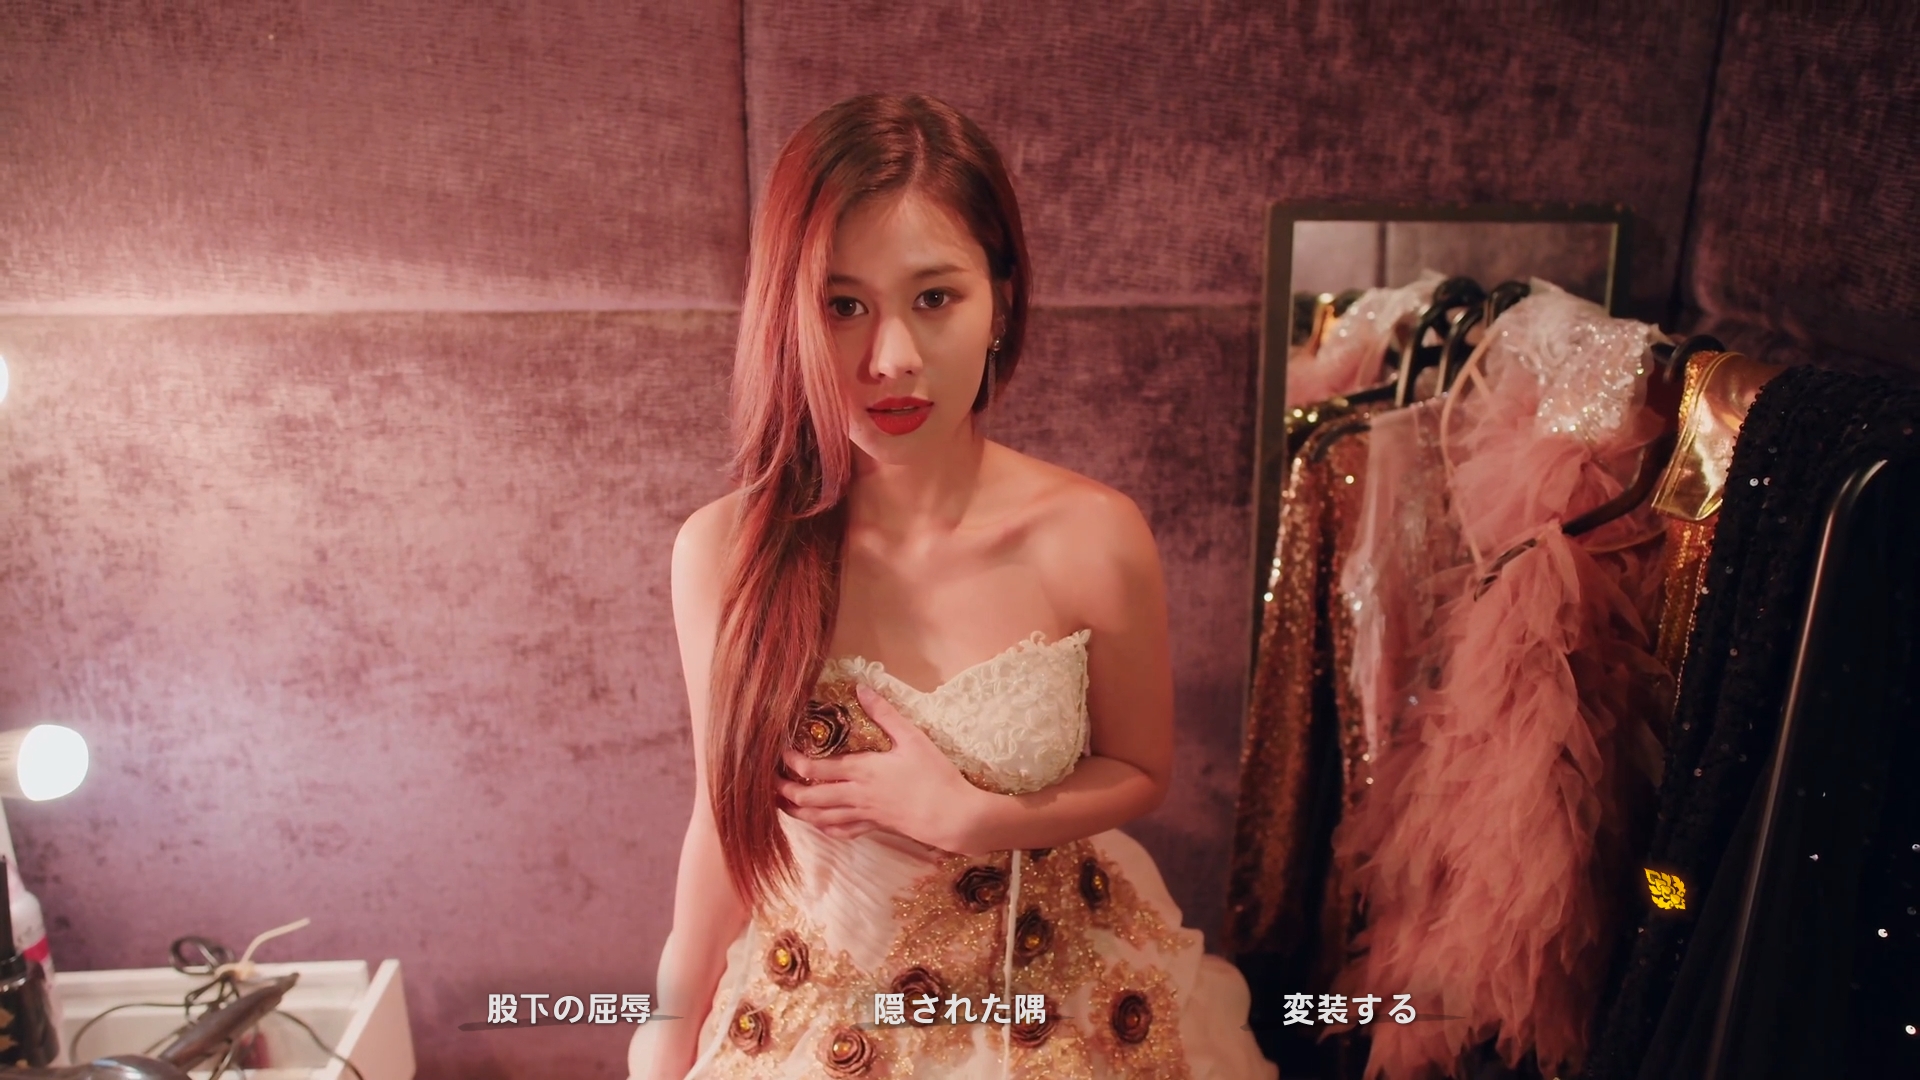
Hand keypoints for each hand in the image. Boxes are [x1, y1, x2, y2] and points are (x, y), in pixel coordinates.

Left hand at [777, 683, 986, 851]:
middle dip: (785, 791)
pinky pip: (842, 831)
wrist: (953, 816)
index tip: (778, 752)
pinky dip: (824, 828)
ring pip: (821, 818)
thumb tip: (862, 688)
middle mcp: (857, 796)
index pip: (816, 769)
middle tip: (766, 783)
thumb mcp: (913, 738)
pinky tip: (818, 824)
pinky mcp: (876, 826)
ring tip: (781, 805)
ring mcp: (865, 814)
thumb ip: (885, 713)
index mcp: (862, 771)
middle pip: (810, 797)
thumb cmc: (935, 776)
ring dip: (797, 812)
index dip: (792, 762)